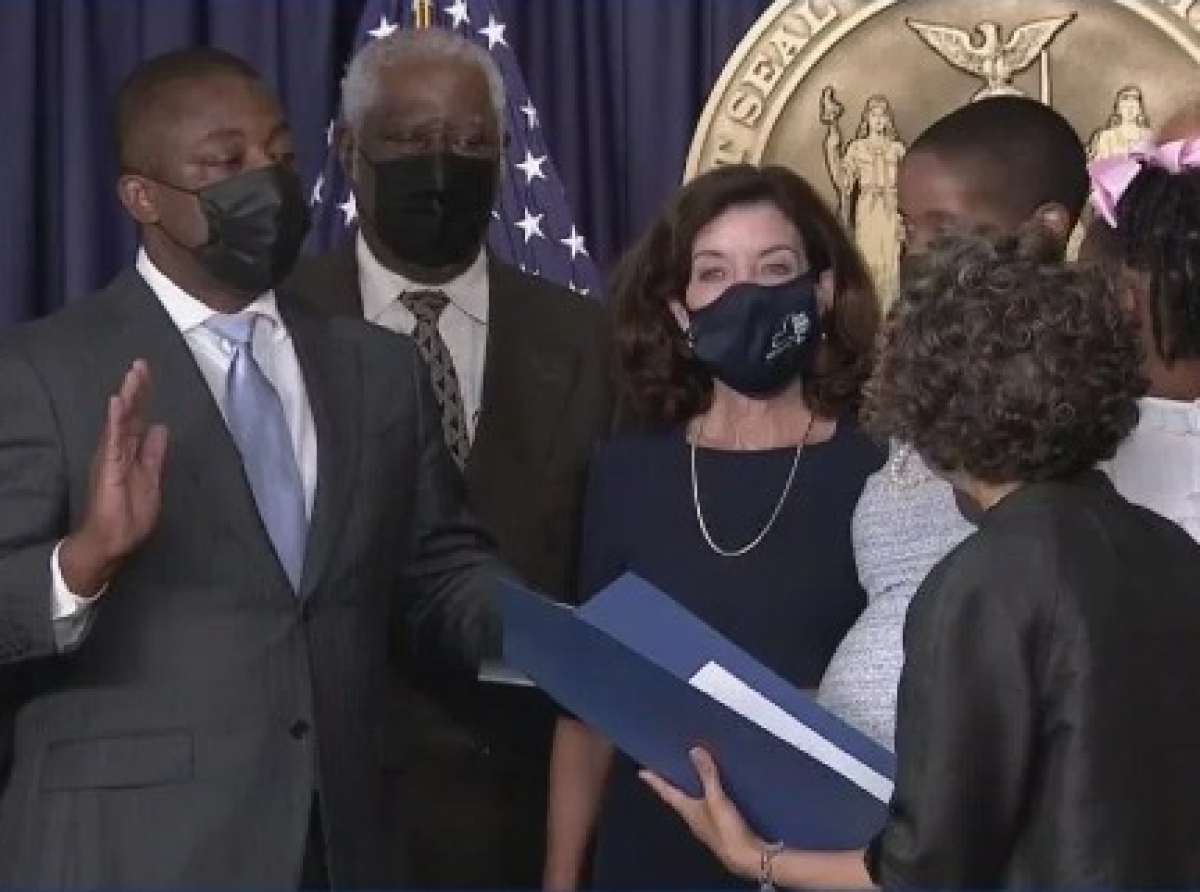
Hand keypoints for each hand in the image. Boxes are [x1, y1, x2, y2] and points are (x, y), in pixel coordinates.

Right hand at [60, 360, 167, 595]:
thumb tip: (161, 428)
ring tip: (133, 375)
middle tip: (141, 364)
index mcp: (132, 453)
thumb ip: (154, 454)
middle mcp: (120, 451)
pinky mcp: (108, 466)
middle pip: (130, 415)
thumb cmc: (129, 516)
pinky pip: (113, 439)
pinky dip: (116, 419)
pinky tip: (118, 402)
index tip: (147, 374)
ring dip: (128, 397)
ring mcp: (112, 457)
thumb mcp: (152, 480)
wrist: (112, 542)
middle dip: (137, 389)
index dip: (144, 398)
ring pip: (121, 421)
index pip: (139, 419)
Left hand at [641, 747, 764, 879]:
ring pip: (696, 802)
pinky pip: (712, 806)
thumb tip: (694, 751)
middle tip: (667, 768)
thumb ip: (707, 775)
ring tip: (694, 773)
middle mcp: (694, 819)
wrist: (749, 860)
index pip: (667, 793)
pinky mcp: (724, 827)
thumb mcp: (716, 799)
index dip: (655, 781)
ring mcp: (709, 824)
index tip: (643, 772)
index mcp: (688, 811)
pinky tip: (721, 789)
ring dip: (694, 788)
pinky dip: (712, 795)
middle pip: (679, 797)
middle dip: (674, 783)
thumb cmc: (727, 832)